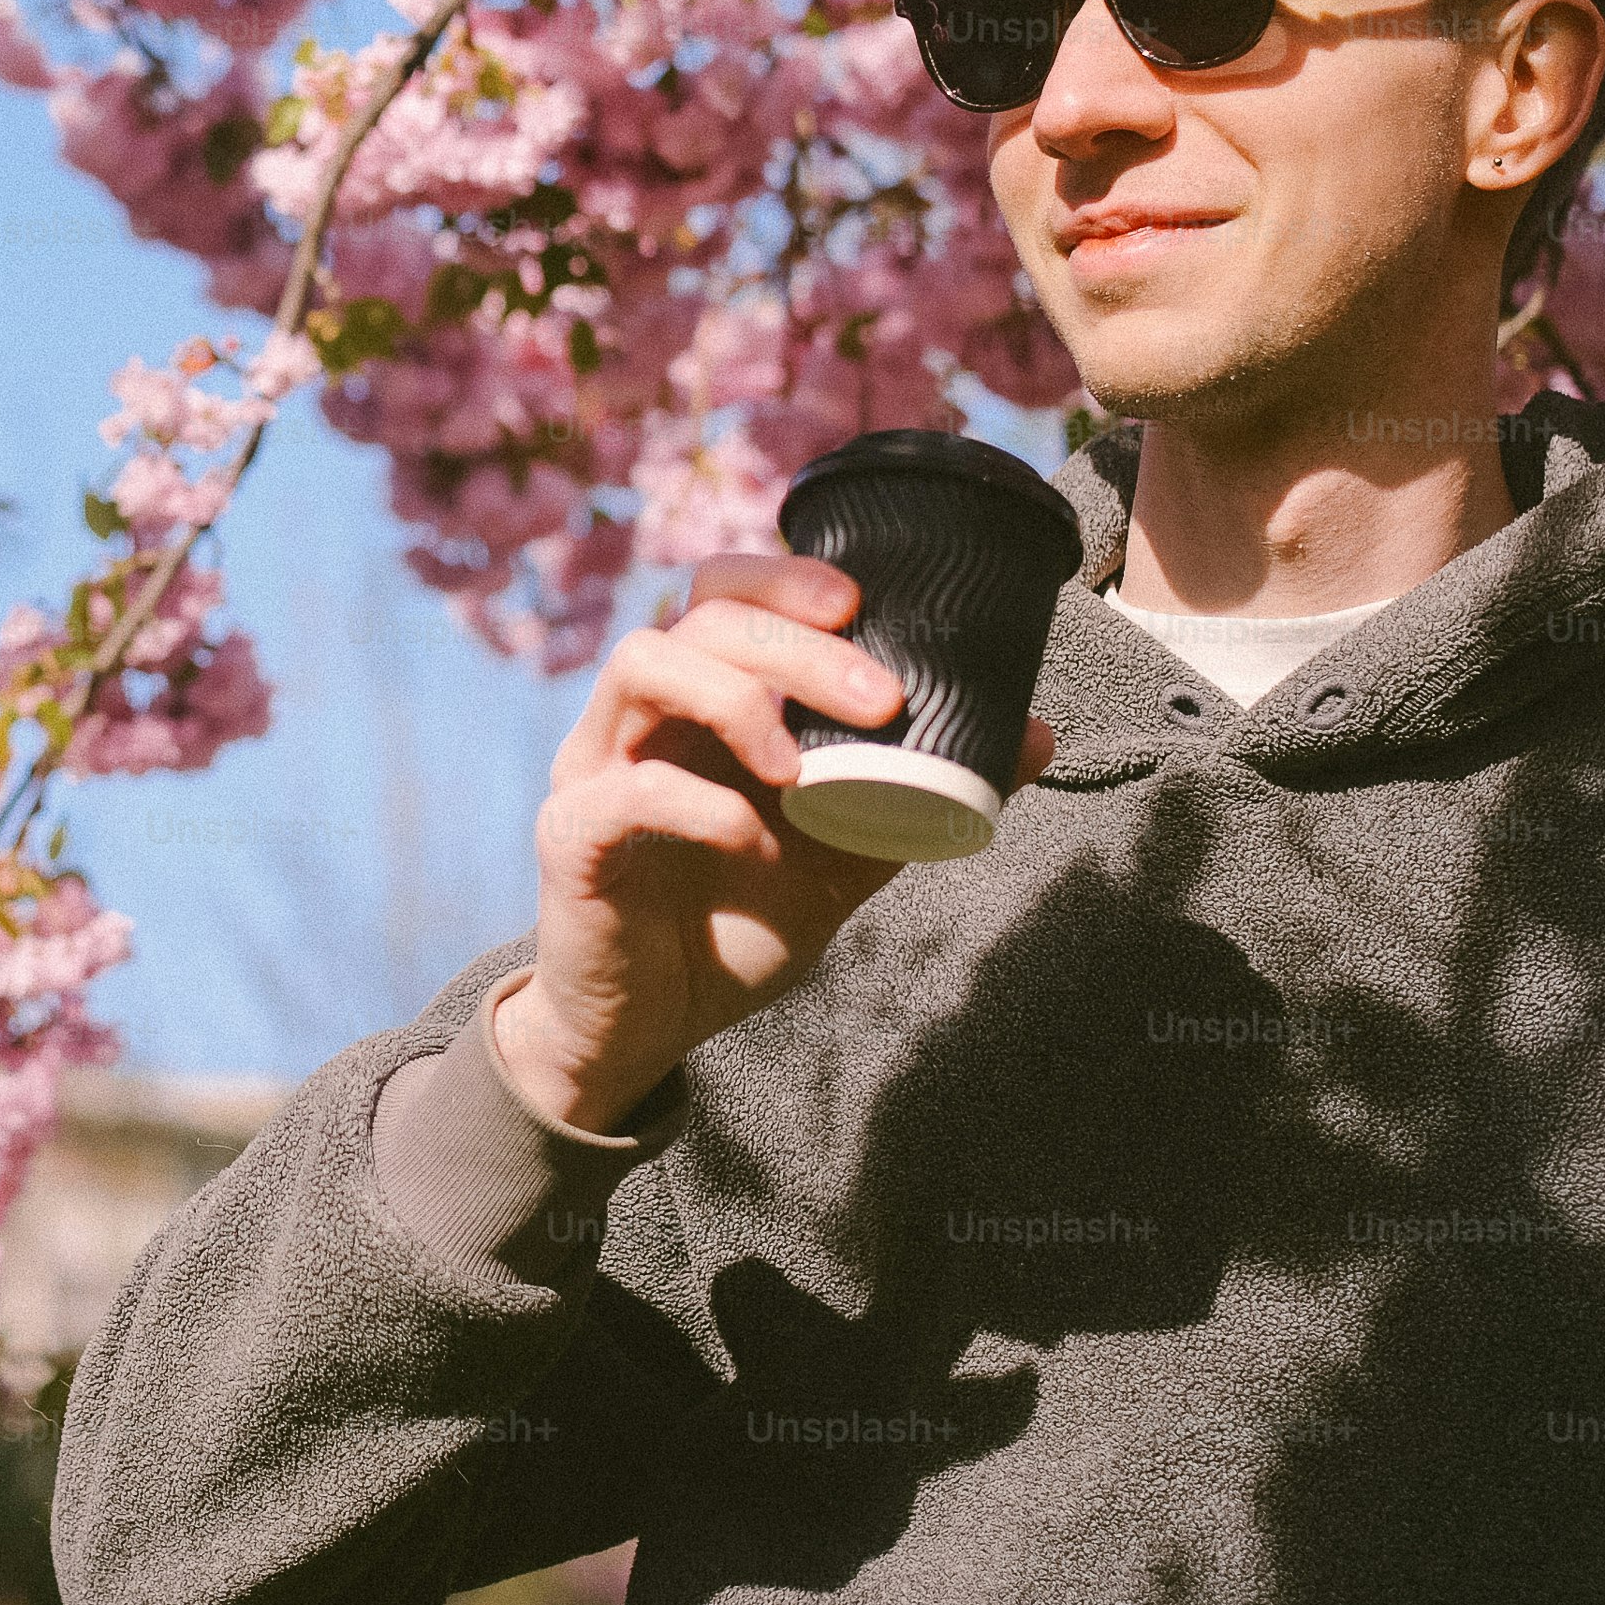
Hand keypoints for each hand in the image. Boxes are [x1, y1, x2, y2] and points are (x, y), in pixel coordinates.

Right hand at [492, 551, 1058, 1133]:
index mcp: (699, 702)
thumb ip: (919, 793)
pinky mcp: (569, 838)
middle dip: (796, 646)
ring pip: (639, 665)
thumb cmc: (738, 923)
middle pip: (696, 619)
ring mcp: (593, 769)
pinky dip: (695, 804)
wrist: (652, 1027)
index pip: (719, 591)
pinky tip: (751, 839)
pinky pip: (620, 792)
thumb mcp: (846, 856)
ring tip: (797, 767)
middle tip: (879, 701)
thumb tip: (1035, 736)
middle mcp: (638, 718)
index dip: (782, 577)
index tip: (858, 604)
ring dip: (734, 698)